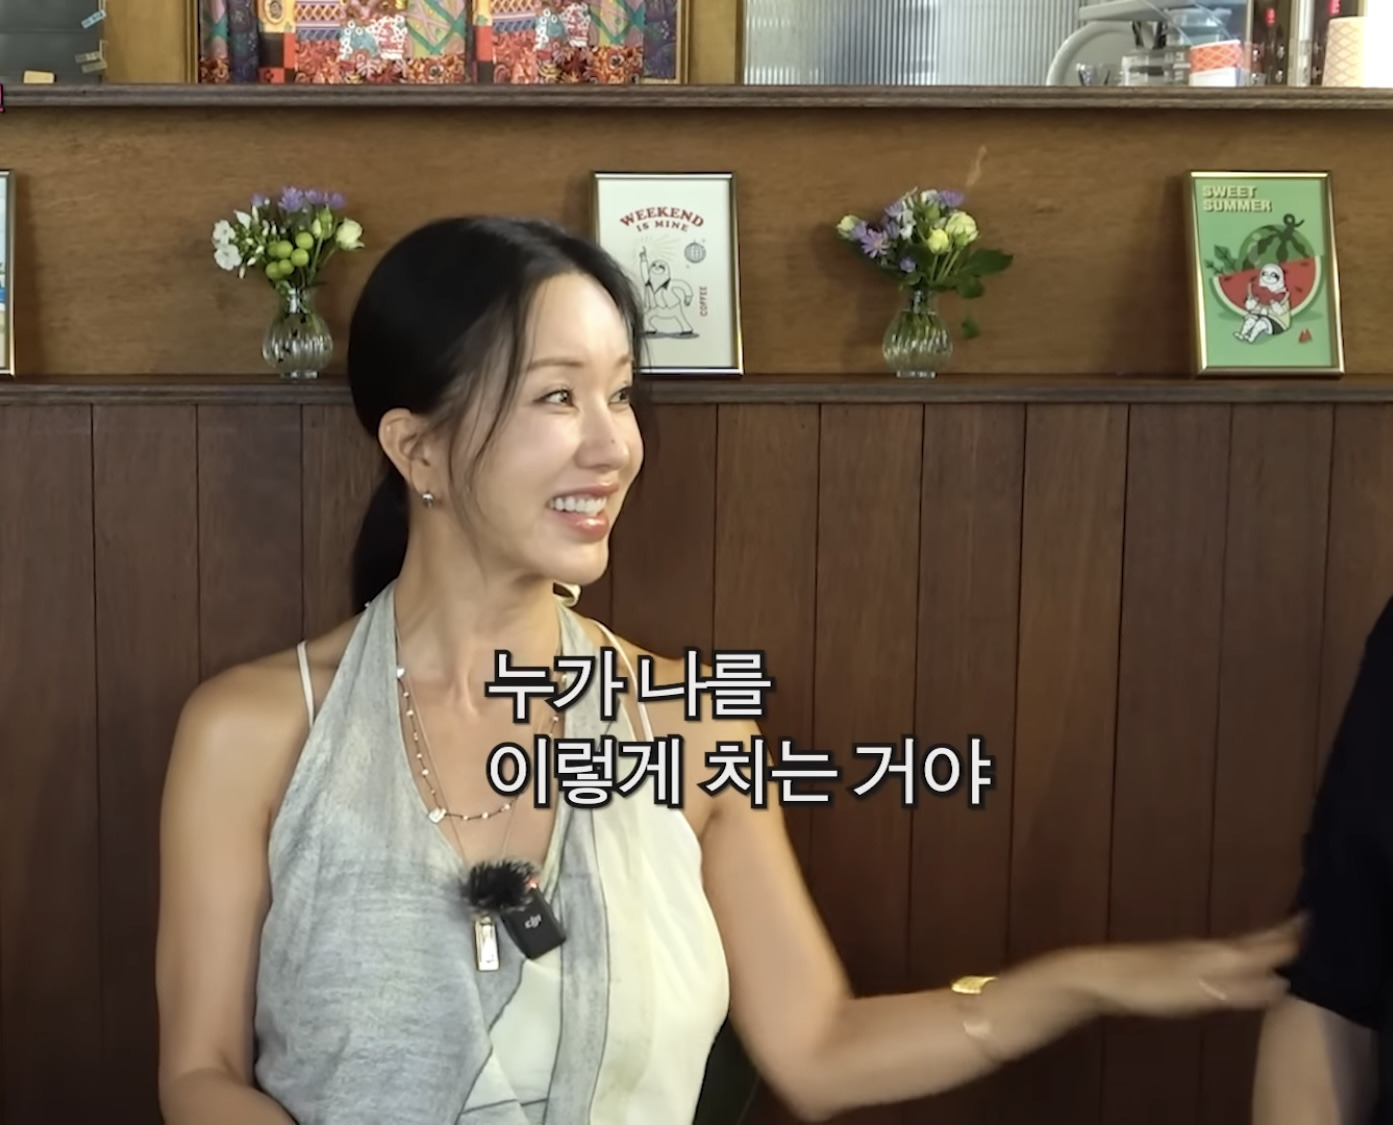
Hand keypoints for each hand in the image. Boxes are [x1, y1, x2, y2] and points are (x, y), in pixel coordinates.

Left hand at [1087, 916, 1303, 1017]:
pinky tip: (1239, 957)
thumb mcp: (1196, 993)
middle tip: (1310, 919)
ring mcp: (1191, 952)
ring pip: (1238, 944)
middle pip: (1252, 940)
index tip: (1319, 919)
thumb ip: (1238, 989)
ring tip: (1285, 933)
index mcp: (1217, 954)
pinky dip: (1242, 950)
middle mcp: (1208, 948)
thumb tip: (1282, 983)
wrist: (1100, 976)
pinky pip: (1222, 951)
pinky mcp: (1177, 961)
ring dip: (1263, 939)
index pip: (1263, 944)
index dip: (1290, 936)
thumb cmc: (1146, 985)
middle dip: (1281, 931)